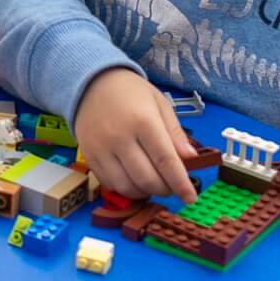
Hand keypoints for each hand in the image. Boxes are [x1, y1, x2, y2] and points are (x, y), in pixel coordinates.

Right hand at [71, 68, 198, 203]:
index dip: (180, 183)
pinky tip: (134, 180)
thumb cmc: (131, 92)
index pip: (166, 160)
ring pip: (128, 186)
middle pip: (147, 178)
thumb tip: (191, 159)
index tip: (190, 197)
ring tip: (154, 183)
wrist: (90, 83)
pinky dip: (127, 188)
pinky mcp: (88, 156)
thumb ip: (175, 133)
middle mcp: (120, 137)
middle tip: (172, 185)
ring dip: (146, 192)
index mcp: (143, 121)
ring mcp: (101, 149)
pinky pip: (110, 184)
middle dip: (165, 189)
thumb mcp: (159, 104)